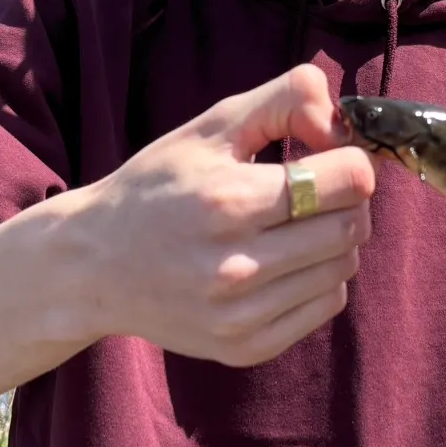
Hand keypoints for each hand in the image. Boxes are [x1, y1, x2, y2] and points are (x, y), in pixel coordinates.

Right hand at [61, 65, 375, 366]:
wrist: (92, 266)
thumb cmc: (156, 187)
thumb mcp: (209, 127)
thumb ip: (284, 99)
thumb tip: (339, 116)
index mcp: (229, 201)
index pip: (349, 181)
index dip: (349, 160)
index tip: (327, 156)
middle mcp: (237, 265)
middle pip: (352, 226)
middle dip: (347, 200)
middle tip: (317, 189)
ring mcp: (242, 315)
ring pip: (344, 267)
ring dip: (333, 240)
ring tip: (291, 225)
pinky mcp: (247, 347)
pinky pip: (327, 305)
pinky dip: (318, 279)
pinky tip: (280, 262)